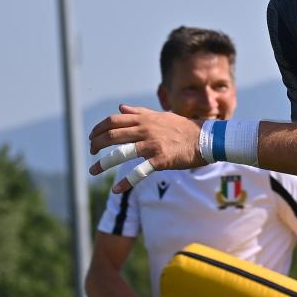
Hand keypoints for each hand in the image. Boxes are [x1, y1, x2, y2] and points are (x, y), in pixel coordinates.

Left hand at [89, 105, 203, 191]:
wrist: (205, 139)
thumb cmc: (183, 128)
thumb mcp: (161, 116)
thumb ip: (139, 112)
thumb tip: (121, 107)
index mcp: (144, 119)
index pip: (113, 120)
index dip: (98, 128)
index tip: (92, 137)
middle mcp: (145, 130)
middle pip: (112, 136)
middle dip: (96, 145)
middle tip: (90, 153)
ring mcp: (152, 145)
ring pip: (120, 153)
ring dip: (103, 163)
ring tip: (93, 171)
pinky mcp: (160, 160)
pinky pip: (138, 172)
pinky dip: (125, 182)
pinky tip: (115, 189)